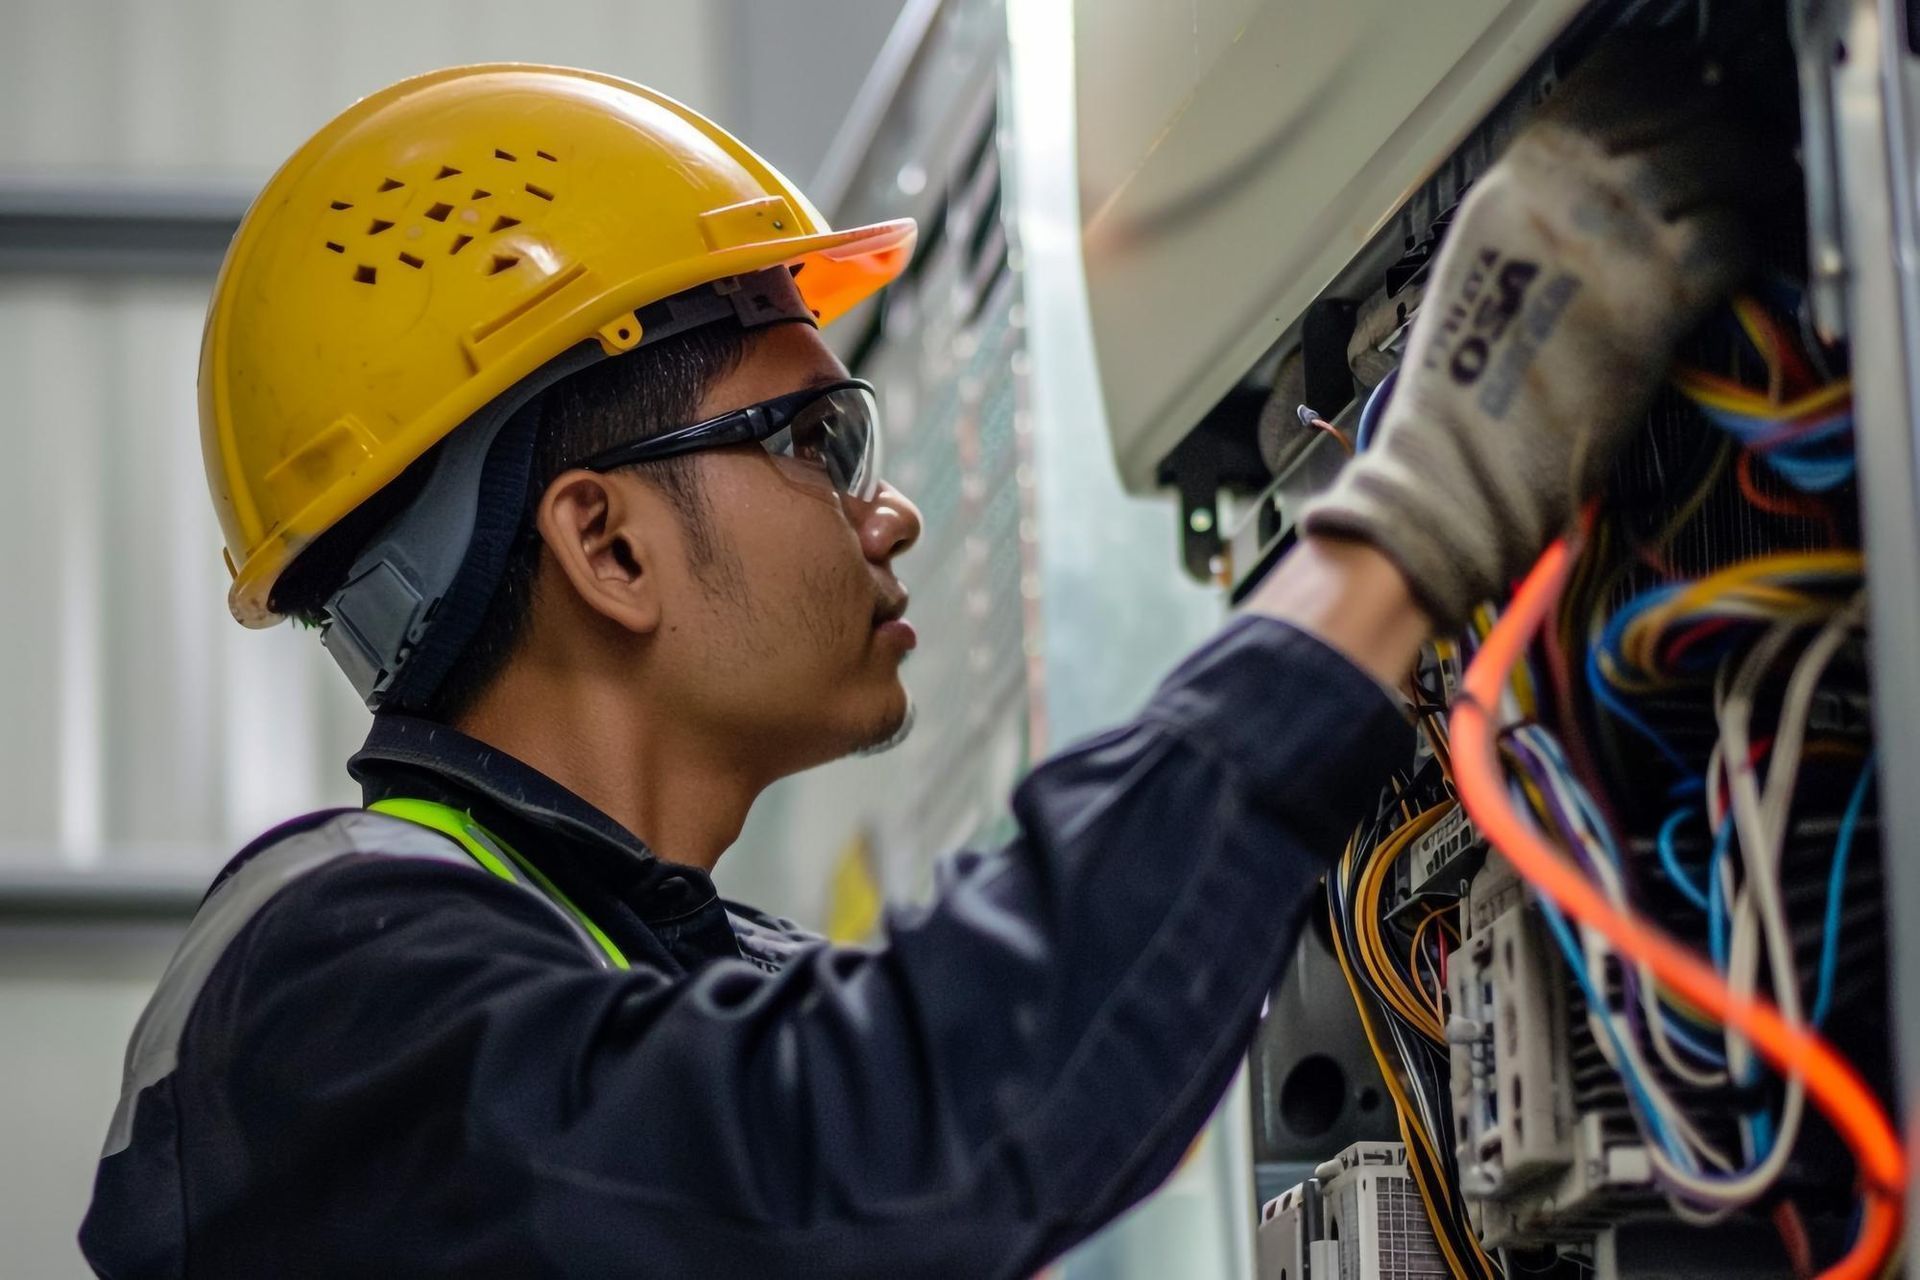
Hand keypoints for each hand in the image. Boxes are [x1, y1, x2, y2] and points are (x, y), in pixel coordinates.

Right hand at [1301, 37, 1752, 628]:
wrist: (1455, 471)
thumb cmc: (1458, 398)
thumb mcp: (1479, 265)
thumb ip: (1537, 210)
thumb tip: (1602, 179)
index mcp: (1507, 186)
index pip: (1607, 86)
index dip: (1660, 91)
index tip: (1681, 107)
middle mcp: (1557, 198)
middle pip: (1673, 110)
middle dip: (1711, 128)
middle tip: (1725, 157)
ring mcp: (1607, 242)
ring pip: (1713, 161)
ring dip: (1739, 177)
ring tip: (1740, 201)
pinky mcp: (1652, 298)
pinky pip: (1728, 235)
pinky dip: (1738, 245)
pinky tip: (1721, 270)